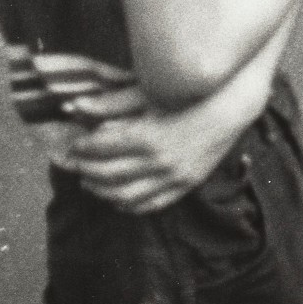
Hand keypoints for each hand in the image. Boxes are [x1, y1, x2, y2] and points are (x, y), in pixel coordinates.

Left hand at [66, 104, 244, 214]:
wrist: (228, 110)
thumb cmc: (188, 98)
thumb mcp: (151, 97)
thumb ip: (114, 105)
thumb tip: (79, 108)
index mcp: (148, 137)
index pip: (103, 148)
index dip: (83, 148)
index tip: (74, 145)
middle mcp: (159, 162)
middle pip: (110, 174)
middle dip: (86, 170)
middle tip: (75, 165)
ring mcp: (173, 177)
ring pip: (126, 195)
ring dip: (102, 191)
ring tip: (89, 183)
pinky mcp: (185, 186)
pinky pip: (151, 204)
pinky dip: (129, 206)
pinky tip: (117, 199)